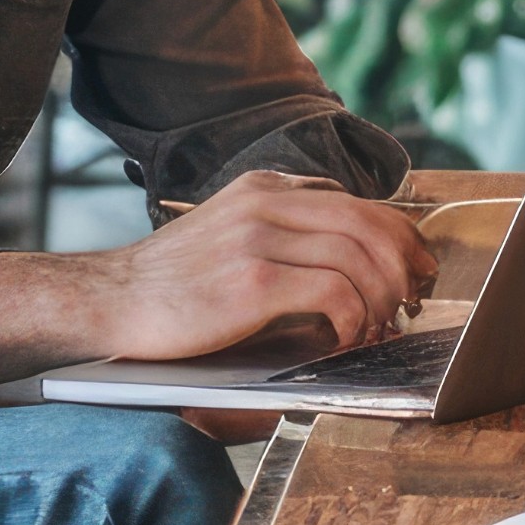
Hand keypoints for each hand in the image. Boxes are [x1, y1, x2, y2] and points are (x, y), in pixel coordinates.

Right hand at [96, 173, 432, 361]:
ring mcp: (257, 237)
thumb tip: (349, 257)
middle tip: (414, 299)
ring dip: (381, 295)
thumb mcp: (229, 234)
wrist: (106, 302)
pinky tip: (348, 337)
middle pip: (367, 221)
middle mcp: (265, 202)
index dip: (399, 234)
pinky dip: (355, 316)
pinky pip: (333, 290)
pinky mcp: (252, 279)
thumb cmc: (170, 283)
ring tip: (381, 326)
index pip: (356, 201)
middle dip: (403, 262)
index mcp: (264, 188)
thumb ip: (281, 231)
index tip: (418, 266)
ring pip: (357, 254)